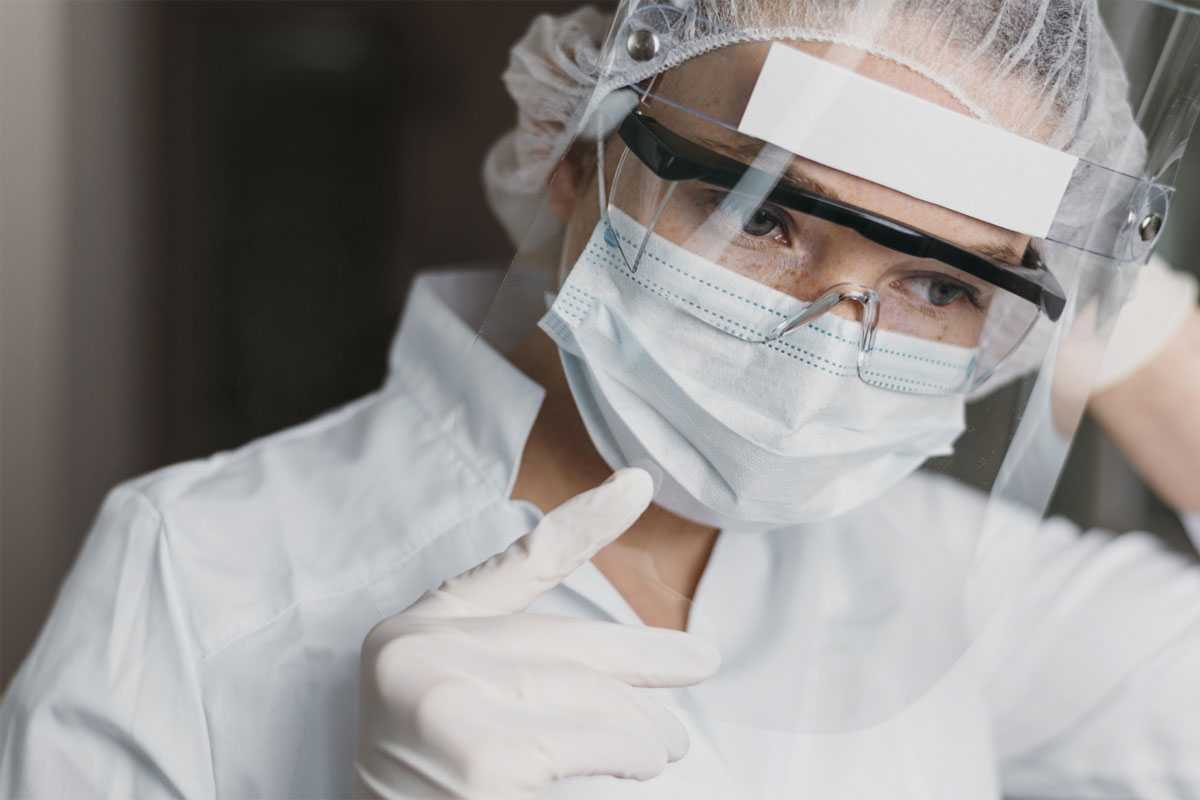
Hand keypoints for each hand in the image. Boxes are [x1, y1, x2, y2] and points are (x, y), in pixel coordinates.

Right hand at [353, 468, 720, 798]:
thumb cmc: (422, 788)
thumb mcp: (444, 705)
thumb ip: (508, 661)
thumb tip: (619, 674)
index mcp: (409, 637)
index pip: (511, 567)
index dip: (582, 524)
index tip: (637, 484)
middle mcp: (419, 660)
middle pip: (569, 649)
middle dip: (644, 658)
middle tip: (699, 660)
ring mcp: (449, 708)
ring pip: (595, 699)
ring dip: (643, 731)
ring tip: (662, 748)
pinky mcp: (486, 766)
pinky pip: (596, 747)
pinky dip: (628, 756)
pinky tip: (642, 763)